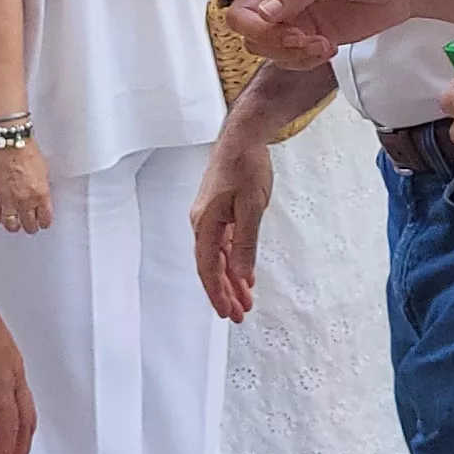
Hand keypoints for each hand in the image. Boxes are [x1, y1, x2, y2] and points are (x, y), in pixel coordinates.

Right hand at [0, 144, 53, 233]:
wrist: (9, 145)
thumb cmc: (27, 152)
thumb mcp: (44, 171)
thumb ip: (42, 188)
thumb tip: (41, 196)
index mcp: (41, 195)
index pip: (45, 219)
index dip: (45, 222)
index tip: (44, 222)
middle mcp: (25, 201)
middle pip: (29, 225)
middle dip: (31, 227)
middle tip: (31, 225)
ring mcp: (9, 200)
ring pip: (11, 225)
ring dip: (14, 226)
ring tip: (15, 225)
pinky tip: (0, 218)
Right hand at [0, 284, 38, 453]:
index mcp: (2, 363)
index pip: (13, 403)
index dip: (8, 429)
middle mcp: (12, 370)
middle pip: (25, 418)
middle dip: (18, 449)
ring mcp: (9, 376)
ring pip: (22, 426)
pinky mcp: (0, 382)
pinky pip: (10, 424)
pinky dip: (8, 448)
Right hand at [146, 0, 425, 65]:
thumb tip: (265, 14)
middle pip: (238, 20)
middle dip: (262, 36)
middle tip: (297, 38)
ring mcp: (287, 18)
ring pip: (259, 46)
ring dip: (286, 52)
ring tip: (320, 46)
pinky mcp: (302, 39)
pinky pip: (282, 59)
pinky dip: (301, 61)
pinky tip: (325, 51)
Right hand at [193, 130, 274, 321]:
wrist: (243, 137)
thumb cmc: (245, 166)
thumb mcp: (251, 208)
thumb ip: (244, 244)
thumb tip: (239, 276)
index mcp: (205, 224)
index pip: (208, 268)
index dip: (217, 293)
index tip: (226, 314)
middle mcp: (202, 223)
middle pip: (211, 267)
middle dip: (224, 293)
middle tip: (237, 316)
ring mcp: (210, 217)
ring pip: (218, 258)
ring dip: (231, 280)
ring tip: (244, 301)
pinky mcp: (219, 211)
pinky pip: (224, 245)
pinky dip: (234, 262)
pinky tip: (245, 275)